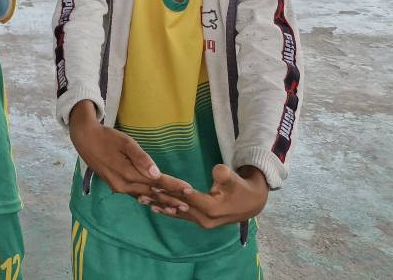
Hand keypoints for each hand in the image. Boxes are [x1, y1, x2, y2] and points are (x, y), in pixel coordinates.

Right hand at [69, 102, 189, 198]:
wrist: (84, 138)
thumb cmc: (106, 136)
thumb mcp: (124, 142)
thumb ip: (141, 158)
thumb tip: (156, 174)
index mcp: (128, 174)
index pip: (156, 182)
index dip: (173, 186)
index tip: (189, 190)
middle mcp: (123, 185)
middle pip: (151, 193)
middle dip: (170, 199)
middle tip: (188, 206)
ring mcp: (118, 187)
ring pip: (144, 196)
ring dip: (160, 202)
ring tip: (176, 209)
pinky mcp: (115, 185)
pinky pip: (135, 195)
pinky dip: (148, 199)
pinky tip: (155, 203)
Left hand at [147, 164, 268, 228]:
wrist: (251, 204)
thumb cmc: (242, 188)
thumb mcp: (236, 179)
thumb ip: (226, 175)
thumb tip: (217, 170)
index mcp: (214, 209)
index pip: (189, 197)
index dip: (174, 189)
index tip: (157, 183)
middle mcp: (205, 219)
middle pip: (179, 205)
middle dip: (160, 197)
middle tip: (141, 190)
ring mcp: (201, 222)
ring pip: (177, 212)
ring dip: (159, 205)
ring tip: (141, 200)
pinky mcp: (199, 220)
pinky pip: (180, 215)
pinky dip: (167, 211)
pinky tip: (154, 208)